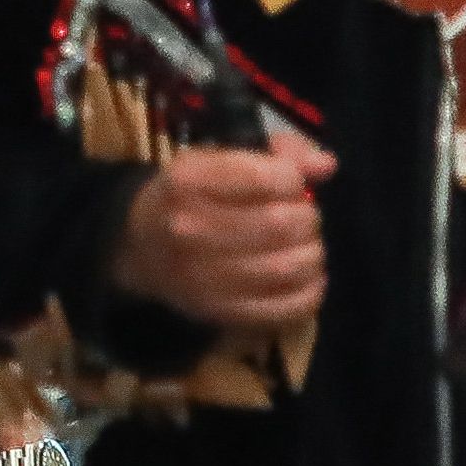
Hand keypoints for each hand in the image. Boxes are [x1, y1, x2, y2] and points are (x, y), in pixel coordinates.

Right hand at [108, 136, 337, 332]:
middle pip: (281, 224)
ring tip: (306, 247)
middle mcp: (190, 228)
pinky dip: (309, 293)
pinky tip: (307, 279)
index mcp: (189, 180)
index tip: (290, 185)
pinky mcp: (218, 311)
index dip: (293, 180)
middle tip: (303, 219)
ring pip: (287, 267)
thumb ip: (278, 154)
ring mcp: (202, 276)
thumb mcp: (219, 158)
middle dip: (307, 218)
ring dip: (312, 255)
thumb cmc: (191, 195)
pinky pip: (283, 308)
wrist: (140, 246)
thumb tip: (325, 165)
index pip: (266, 178)